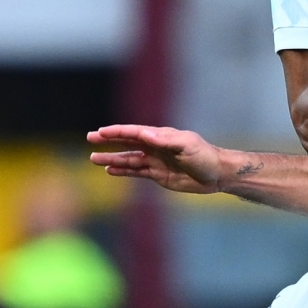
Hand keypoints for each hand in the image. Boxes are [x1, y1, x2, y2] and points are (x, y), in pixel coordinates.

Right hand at [88, 124, 231, 193]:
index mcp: (161, 136)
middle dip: (109, 141)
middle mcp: (155, 147)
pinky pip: (136, 172)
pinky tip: (110, 170)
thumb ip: (165, 140)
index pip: (134, 132)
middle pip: (127, 143)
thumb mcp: (186, 146)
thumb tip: (144, 134)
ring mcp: (155, 161)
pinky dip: (123, 171)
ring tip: (93, 159)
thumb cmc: (204, 156)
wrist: (217, 175)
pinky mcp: (158, 175)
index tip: (101, 132)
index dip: (117, 132)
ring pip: (128, 159)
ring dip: (112, 159)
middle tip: (90, 138)